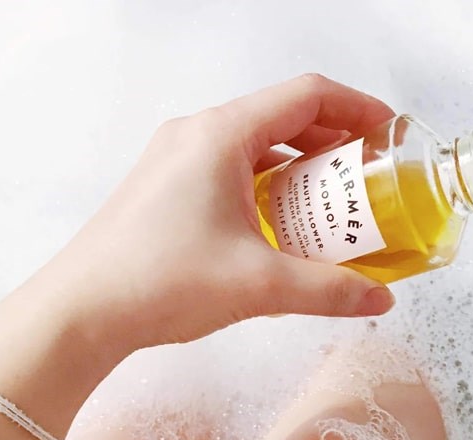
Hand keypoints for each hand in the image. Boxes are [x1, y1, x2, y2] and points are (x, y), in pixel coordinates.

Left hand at [36, 74, 396, 365]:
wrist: (82, 312)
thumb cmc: (162, 283)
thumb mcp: (259, 285)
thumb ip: (329, 291)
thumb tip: (380, 301)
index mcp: (221, 135)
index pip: (307, 96)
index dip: (357, 109)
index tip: (390, 135)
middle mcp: (196, 135)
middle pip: (282, 119)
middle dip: (332, 146)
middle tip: (368, 180)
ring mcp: (175, 161)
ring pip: (254, 149)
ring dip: (298, 172)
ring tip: (332, 210)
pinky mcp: (165, 190)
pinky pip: (229, 173)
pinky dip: (265, 190)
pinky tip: (280, 230)